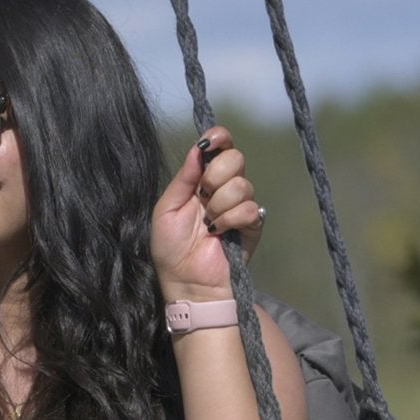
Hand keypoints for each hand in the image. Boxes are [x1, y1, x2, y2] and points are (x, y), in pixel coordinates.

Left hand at [152, 125, 263, 294]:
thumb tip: (197, 148)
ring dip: (219, 204)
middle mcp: (223, 187)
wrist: (187, 282)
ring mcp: (240, 205)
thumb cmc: (171, 249)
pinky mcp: (253, 224)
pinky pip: (250, 208)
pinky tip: (219, 232)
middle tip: (202, 196)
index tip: (209, 144)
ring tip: (208, 223)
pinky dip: (230, 219)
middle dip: (215, 175)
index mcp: (201, 179)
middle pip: (235, 158)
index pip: (220, 146)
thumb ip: (183, 178)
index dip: (219, 138)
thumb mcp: (166, 208)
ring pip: (242, 184)